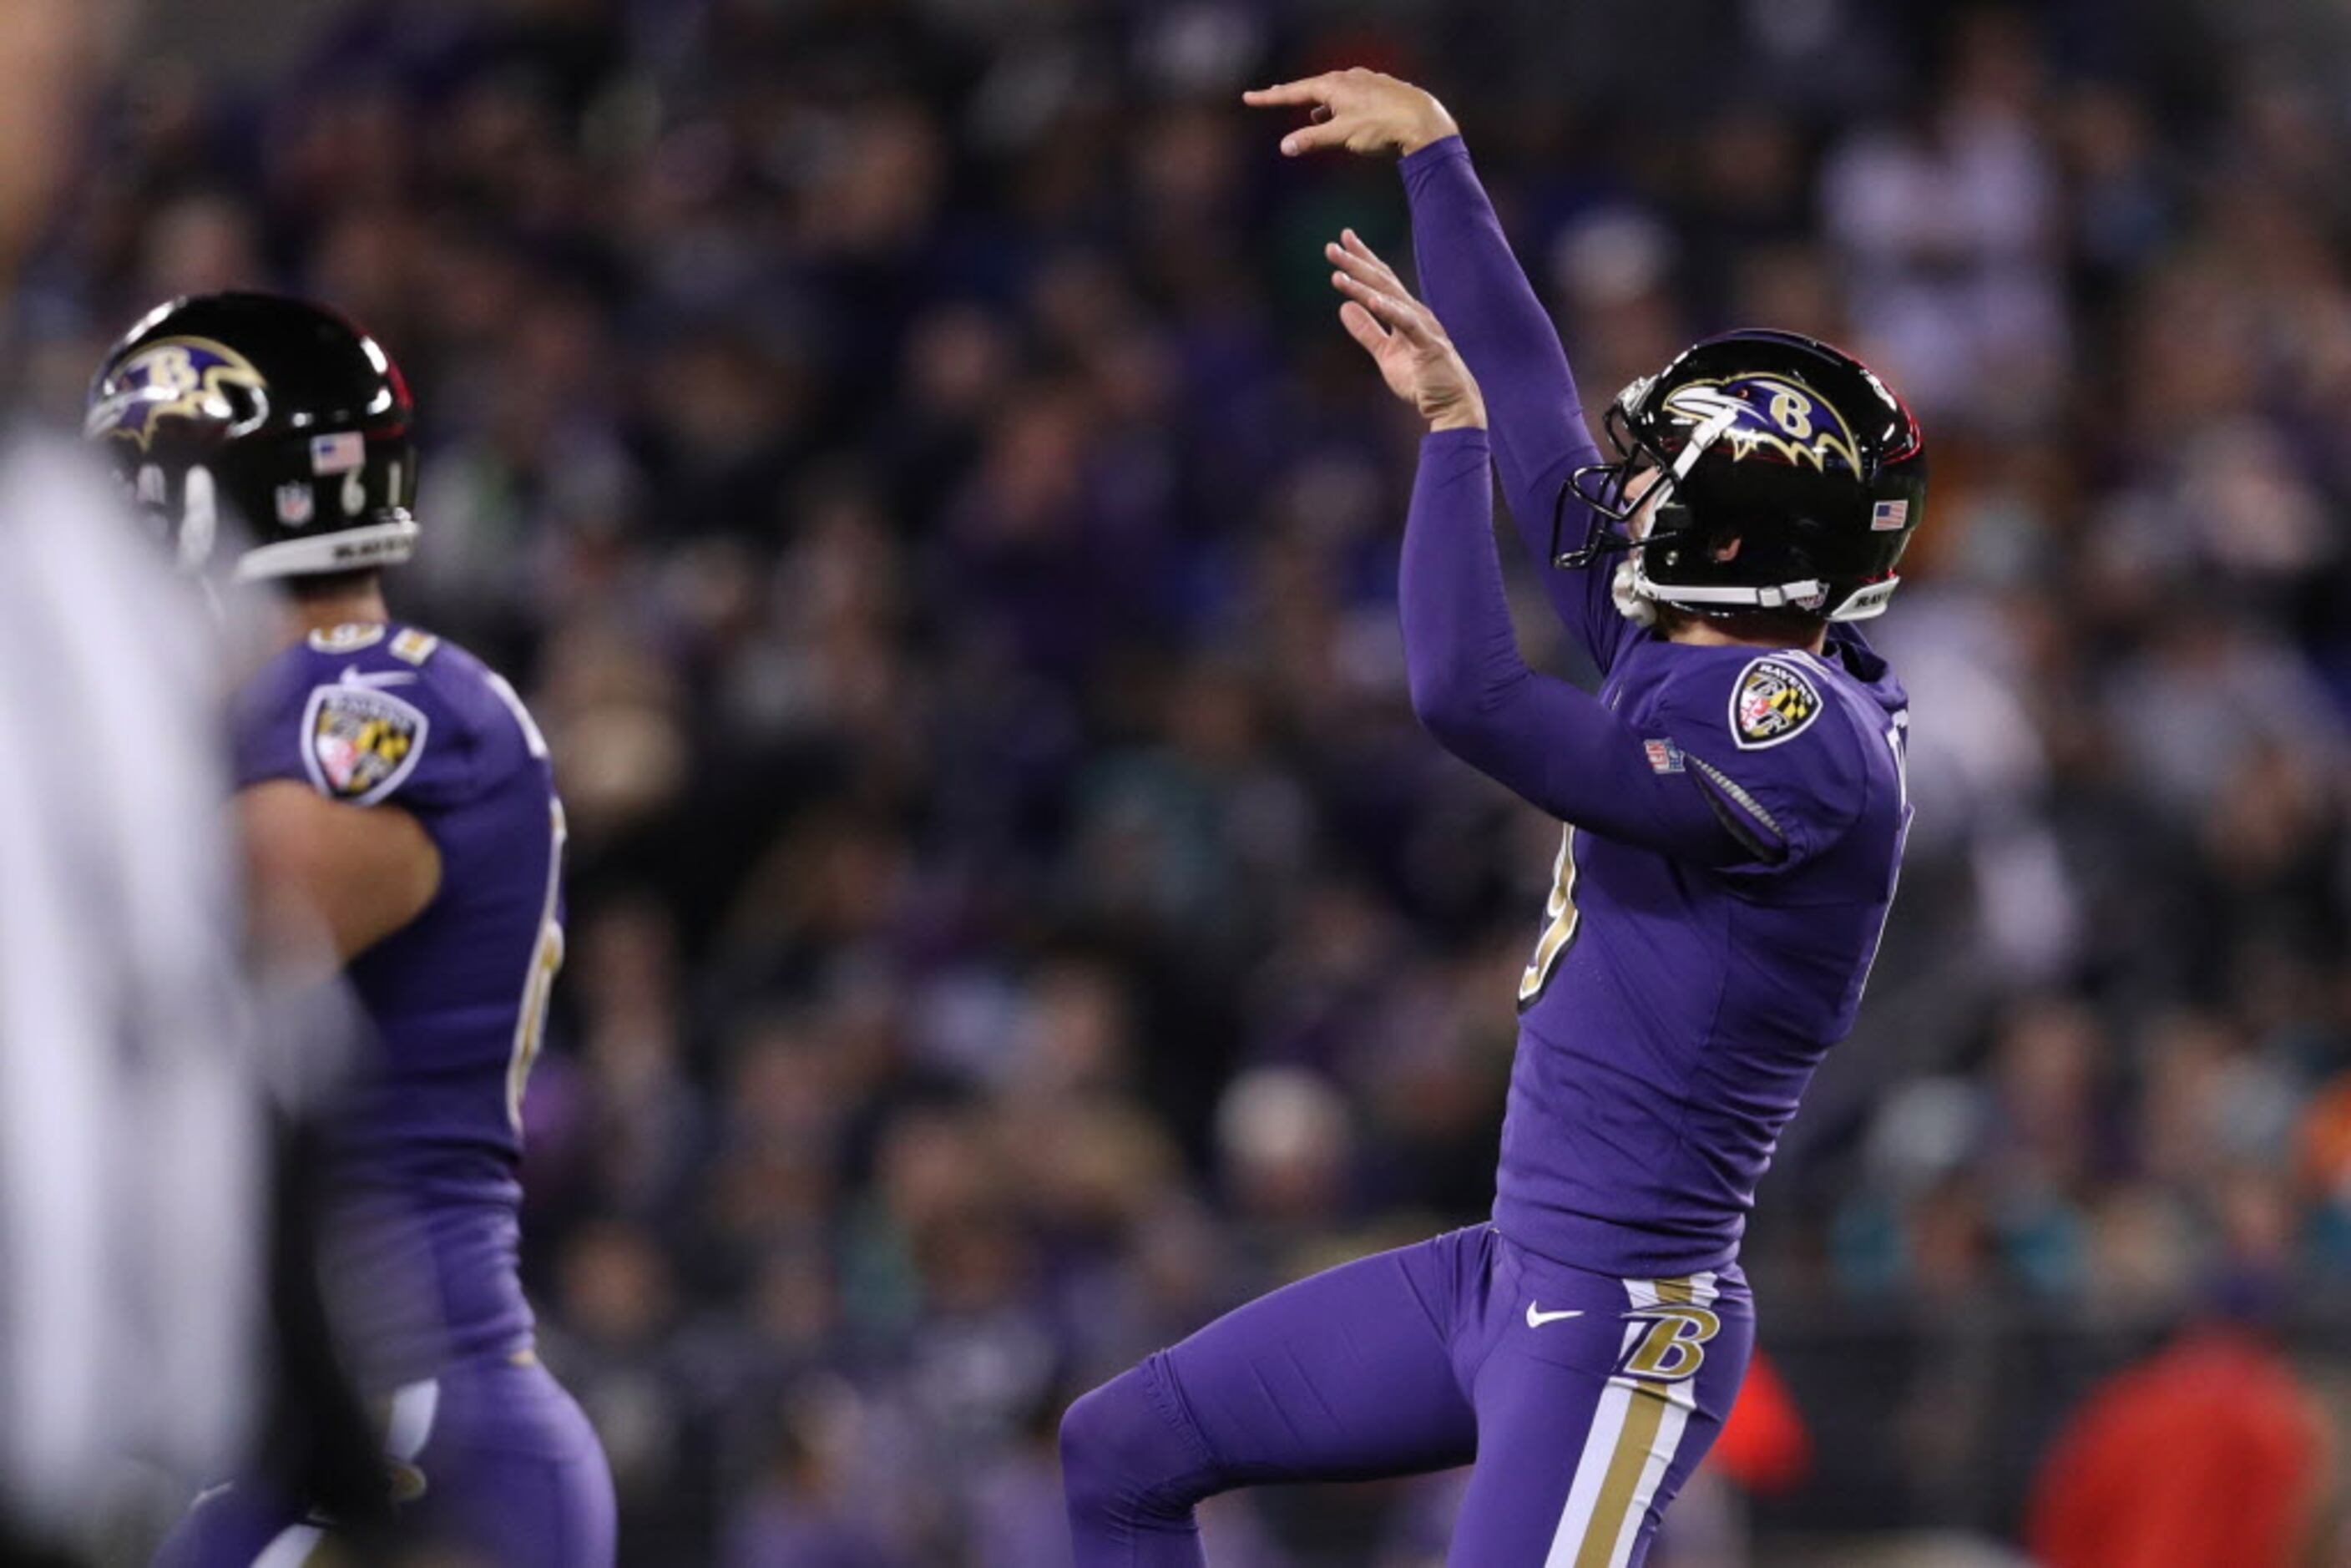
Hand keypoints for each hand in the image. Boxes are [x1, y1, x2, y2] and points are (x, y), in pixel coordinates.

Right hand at [1242, 68, 1458, 158]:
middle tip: (1274, 95)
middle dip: (1293, 94)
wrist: (1423, 120)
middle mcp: (1348, 78)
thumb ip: (1312, 140)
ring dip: (1321, 102)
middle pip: (1313, 86)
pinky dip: (1342, 105)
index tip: (1249, 97)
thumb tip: (1285, 146)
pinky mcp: (1382, 90)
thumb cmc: (1381, 126)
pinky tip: (1347, 115)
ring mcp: (1366, 82)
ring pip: (1335, 91)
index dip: (1270, 97)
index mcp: (1333, 86)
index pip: (1293, 91)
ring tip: (1313, 114)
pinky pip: (1354, 96)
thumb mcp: (1342, 136)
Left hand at [1327, 229, 1484, 431]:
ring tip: (1338, 273)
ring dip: (1364, 284)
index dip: (1362, 260)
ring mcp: (1423, 327)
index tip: (1341, 241)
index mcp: (1405, 313)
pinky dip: (1389, 310)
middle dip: (1357, 263)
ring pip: (1390, 299)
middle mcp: (1415, 313)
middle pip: (1382, 282)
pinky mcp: (1429, 345)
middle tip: (1331, 247)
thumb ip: (1366, 331)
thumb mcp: (1386, 354)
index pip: (1381, 281)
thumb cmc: (1422, 379)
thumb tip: (1344, 307)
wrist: (1451, 406)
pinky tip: (1371, 299)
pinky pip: (1406, 324)